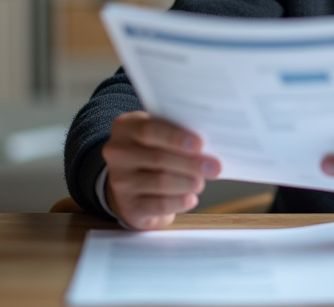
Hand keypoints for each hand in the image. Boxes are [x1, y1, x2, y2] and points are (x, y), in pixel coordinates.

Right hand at [102, 111, 220, 229]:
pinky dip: (179, 202)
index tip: (200, 144)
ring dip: (187, 183)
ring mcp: (120, 181)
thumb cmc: (153, 150)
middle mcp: (118, 153)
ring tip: (201, 182)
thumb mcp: (158, 133)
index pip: (150, 130)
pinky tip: (191, 198)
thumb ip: (176, 131)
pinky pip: (159, 205)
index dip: (176, 137)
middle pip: (158, 158)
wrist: (131, 183)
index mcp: (125, 127)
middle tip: (215, 167)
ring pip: (160, 182)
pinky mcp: (129, 206)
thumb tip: (208, 142)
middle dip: (191, 163)